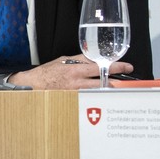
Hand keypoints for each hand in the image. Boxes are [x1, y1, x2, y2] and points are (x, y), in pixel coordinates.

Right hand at [8, 55, 132, 89]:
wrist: (32, 84)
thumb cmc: (46, 72)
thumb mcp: (64, 61)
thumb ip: (80, 60)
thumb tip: (94, 59)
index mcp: (76, 68)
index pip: (101, 66)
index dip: (117, 66)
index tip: (127, 67)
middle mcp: (77, 81)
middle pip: (103, 81)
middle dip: (116, 81)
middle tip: (123, 81)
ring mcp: (75, 92)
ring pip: (97, 91)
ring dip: (106, 90)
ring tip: (113, 89)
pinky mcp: (72, 99)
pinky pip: (88, 98)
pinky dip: (95, 96)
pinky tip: (99, 97)